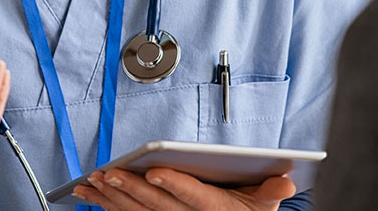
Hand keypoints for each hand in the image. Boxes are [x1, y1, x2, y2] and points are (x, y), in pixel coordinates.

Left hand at [72, 167, 296, 210]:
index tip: (154, 171)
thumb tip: (286, 181)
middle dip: (130, 190)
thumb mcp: (264, 205)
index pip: (193, 196)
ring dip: (111, 200)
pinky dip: (107, 210)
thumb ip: (271, 191)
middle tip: (109, 174)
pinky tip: (91, 198)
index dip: (173, 184)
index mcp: (215, 210)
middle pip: (156, 206)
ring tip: (92, 183)